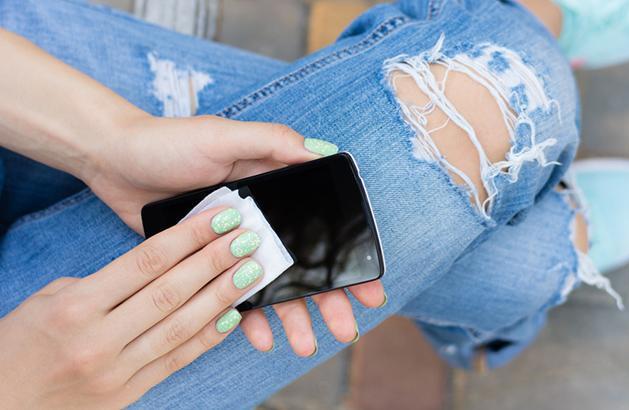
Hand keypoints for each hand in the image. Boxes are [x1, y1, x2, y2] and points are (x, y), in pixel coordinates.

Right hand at [0, 208, 271, 407]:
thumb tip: (154, 268)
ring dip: (222, 296)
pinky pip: (177, 359)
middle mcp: (99, 338)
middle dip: (214, 261)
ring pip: (181, 326)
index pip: (145, 262)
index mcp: (76, 306)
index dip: (189, 237)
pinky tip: (234, 314)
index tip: (221, 218)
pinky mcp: (130, 392)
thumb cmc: (21, 344)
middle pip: (171, 291)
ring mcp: (117, 369)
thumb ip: (101, 284)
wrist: (2, 406)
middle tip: (248, 238)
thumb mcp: (48, 300)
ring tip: (251, 271)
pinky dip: (209, 336)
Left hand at [81, 112, 384, 355]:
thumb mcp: (223, 136)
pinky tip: (257, 336)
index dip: (346, 256)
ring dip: (292, 317)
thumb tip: (325, 153)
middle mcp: (261, 218)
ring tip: (305, 345)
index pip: (322, 226)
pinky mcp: (206, 261)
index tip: (367, 285)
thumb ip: (273, 143)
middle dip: (328, 298)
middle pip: (304, 263)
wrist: (113, 160)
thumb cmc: (168, 142)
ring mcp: (234, 242)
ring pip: (273, 285)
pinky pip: (232, 293)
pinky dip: (246, 316)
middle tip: (345, 328)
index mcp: (275, 189)